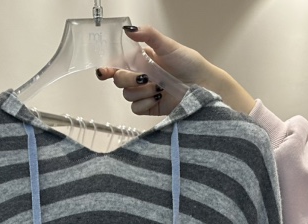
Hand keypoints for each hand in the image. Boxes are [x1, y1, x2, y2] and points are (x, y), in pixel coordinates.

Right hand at [96, 26, 256, 117]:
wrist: (203, 86)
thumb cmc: (189, 64)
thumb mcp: (169, 46)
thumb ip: (149, 36)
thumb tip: (129, 30)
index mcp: (141, 60)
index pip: (118, 64)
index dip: (108, 69)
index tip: (104, 72)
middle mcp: (140, 77)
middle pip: (119, 81)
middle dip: (128, 79)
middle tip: (145, 77)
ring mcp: (144, 93)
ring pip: (127, 95)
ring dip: (141, 92)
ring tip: (159, 88)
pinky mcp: (150, 107)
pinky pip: (136, 109)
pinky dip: (145, 103)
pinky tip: (158, 98)